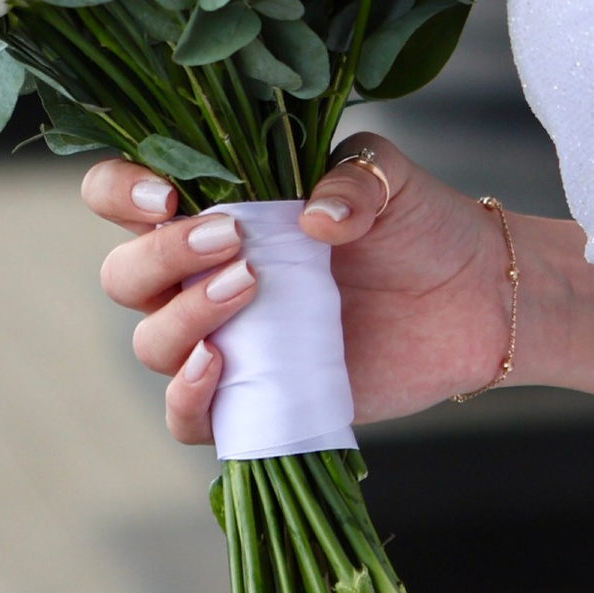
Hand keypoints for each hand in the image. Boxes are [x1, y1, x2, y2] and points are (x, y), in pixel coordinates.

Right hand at [81, 138, 518, 444]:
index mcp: (213, 208)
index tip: (166, 192)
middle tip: (231, 238)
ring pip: (151, 343)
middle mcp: (202, 276)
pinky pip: (187, 417)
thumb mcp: (389, 177)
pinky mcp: (253, 398)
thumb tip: (316, 217)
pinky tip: (221, 366)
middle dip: (160, 255)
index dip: (118, 191)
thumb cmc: (418, 225)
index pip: (121, 197)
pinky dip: (189, 396)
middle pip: (124, 275)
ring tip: (251, 288)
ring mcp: (224, 340)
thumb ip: (354, 175)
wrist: (474, 298)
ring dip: (184, 316)